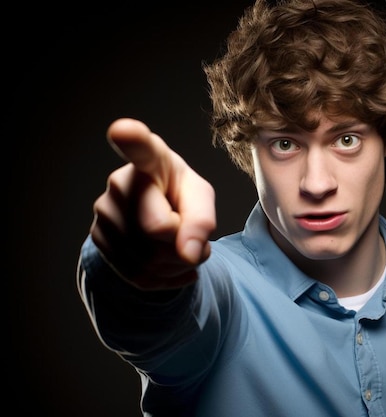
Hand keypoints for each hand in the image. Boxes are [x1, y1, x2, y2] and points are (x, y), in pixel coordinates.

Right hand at [90, 118, 214, 289]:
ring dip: (177, 264)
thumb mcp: (200, 198)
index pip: (142, 149)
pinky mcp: (98, 242)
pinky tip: (167, 261)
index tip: (122, 130)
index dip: (132, 139)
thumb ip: (203, 220)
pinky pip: (140, 276)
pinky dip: (165, 277)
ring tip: (178, 246)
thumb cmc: (179, 196)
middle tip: (188, 232)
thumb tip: (188, 253)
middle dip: (184, 243)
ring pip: (149, 260)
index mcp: (152, 160)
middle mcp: (120, 183)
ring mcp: (104, 213)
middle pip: (157, 230)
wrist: (153, 216)